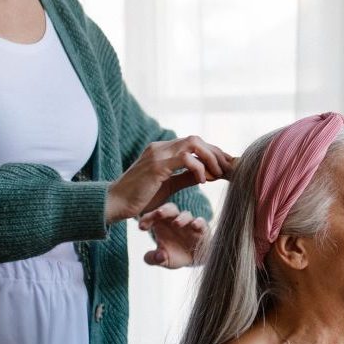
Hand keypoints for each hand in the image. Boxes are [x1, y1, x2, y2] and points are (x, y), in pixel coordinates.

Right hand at [105, 136, 231, 223]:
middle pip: (197, 140)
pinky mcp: (157, 165)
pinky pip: (186, 159)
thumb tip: (205, 174)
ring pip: (193, 144)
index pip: (193, 143)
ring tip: (217, 174)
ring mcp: (158, 154)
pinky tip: (202, 181)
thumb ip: (186, 177)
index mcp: (162, 150)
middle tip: (227, 169)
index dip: (212, 152)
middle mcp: (160, 147)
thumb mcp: (169, 185)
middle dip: (216, 153)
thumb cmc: (140, 197)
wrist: (116, 203)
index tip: (226, 166)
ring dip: (210, 158)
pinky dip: (199, 168)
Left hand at [138, 202, 208, 268]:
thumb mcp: (163, 260)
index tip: (141, 227)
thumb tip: (157, 257)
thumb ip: (153, 259)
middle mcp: (175, 221)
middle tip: (158, 214)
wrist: (194, 260)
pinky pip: (201, 222)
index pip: (152, 217)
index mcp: (162, 224)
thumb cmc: (176, 255)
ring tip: (176, 224)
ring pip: (185, 215)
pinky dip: (198, 222)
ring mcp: (189, 224)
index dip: (146, 219)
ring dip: (181, 218)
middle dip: (163, 210)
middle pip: (169, 209)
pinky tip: (194, 225)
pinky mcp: (202, 229)